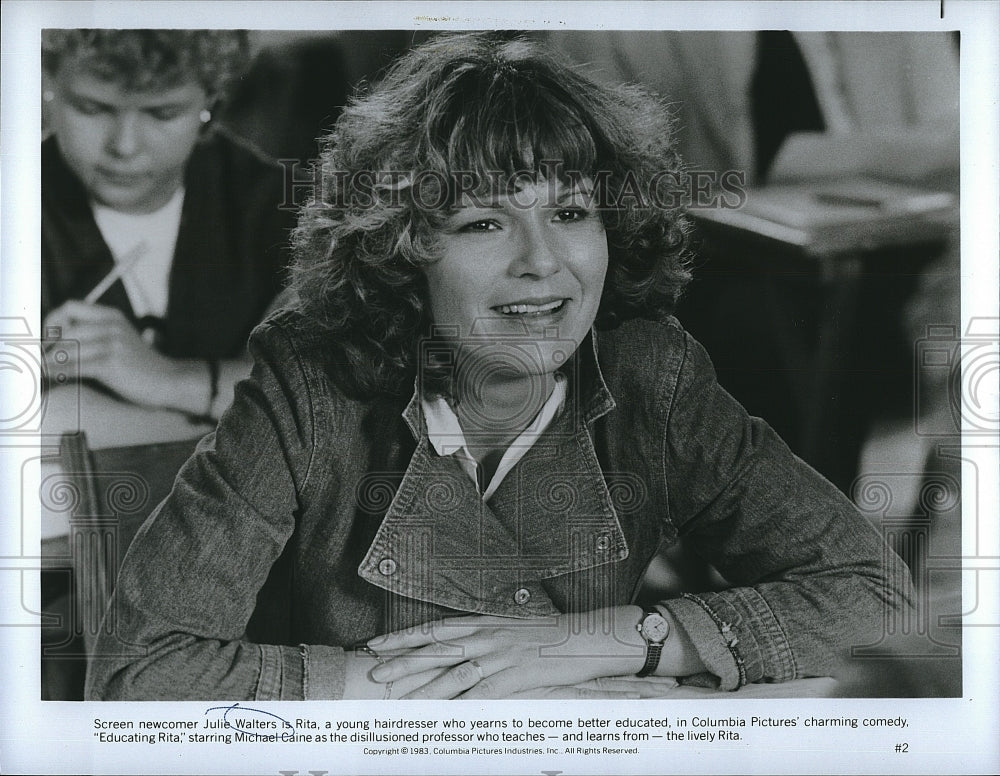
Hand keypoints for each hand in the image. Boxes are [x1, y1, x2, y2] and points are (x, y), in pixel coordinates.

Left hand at [44, 301, 207, 412]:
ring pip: (65, 350)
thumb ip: (96, 334)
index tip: (47, 338)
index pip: (70, 307)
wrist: (169, 381)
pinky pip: (73, 367)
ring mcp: (112, 344)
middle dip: (46, 346)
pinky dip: (59, 374)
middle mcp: (111, 326)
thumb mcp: (121, 339)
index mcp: (112, 316)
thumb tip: (57, 341)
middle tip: (40, 359)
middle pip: (64, 330)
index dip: (52, 321)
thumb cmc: (142, 366)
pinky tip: (54, 378)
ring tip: (42, 371)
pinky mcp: (110, 364)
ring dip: (49, 362)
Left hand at [367, 607, 649, 699]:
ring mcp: (501, 655)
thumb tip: (458, 645)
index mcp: (484, 622)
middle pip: (437, 650)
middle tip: (374, 673)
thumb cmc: (551, 633)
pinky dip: (462, 707)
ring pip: (455, 674)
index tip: (377, 644)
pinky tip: (444, 717)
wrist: (587, 637)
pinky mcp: (516, 676)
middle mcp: (487, 636)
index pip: (435, 629)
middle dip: (403, 662)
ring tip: (399, 701)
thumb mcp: (512, 625)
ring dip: (424, 688)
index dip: (404, 636)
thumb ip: (485, 634)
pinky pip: (484, 694)